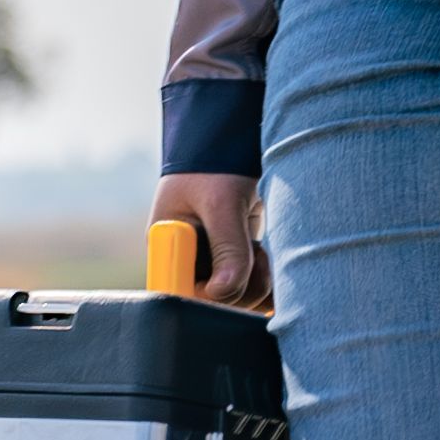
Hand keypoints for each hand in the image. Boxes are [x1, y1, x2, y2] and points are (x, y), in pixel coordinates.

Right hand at [150, 172, 268, 306]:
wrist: (235, 138)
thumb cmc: (216, 162)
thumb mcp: (221, 203)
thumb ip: (227, 247)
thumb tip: (224, 293)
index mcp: (169, 246)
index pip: (181, 293)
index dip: (209, 300)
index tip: (234, 287)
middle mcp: (187, 257)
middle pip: (213, 301)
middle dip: (242, 289)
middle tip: (257, 257)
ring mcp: (212, 259)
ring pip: (238, 295)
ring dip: (257, 282)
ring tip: (262, 251)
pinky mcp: (235, 256)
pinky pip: (250, 283)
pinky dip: (265, 280)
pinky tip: (271, 262)